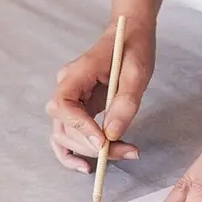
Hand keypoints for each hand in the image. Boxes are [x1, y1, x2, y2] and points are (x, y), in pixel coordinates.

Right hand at [46, 18, 155, 171]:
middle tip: (127, 150)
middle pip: (65, 127)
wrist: (128, 34)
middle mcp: (66, 89)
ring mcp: (70, 101)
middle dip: (94, 146)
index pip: (64, 107)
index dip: (81, 128)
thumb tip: (113, 134)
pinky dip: (74, 154)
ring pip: (67, 136)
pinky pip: (68, 136)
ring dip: (91, 152)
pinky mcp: (78, 110)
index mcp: (75, 75)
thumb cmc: (132, 47)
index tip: (104, 142)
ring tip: (124, 153)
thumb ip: (125, 102)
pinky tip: (88, 167)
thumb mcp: (137, 72)